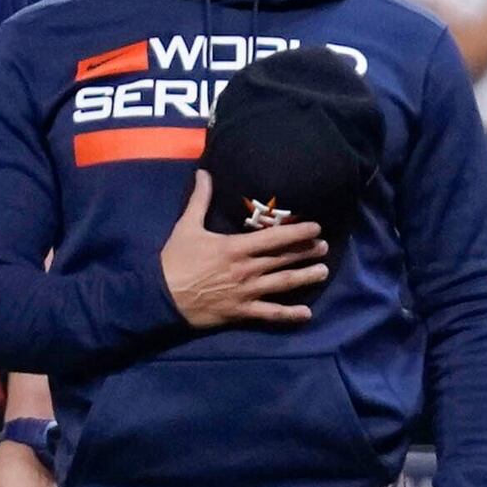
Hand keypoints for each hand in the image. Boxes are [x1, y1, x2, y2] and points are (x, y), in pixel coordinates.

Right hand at [159, 171, 328, 326]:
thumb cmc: (174, 260)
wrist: (161, 296)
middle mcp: (247, 269)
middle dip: (307, 252)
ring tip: (323, 272)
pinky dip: (289, 315)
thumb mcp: (186, 226)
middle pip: (284, 260)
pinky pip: (270, 314)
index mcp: (236, 247)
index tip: (317, 227)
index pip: (274, 238)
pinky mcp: (241, 312)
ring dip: (305, 278)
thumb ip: (200, 199)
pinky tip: (306, 314)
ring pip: (283, 285)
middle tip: (325, 247)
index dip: (298, 232)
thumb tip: (204, 172)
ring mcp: (246, 292)